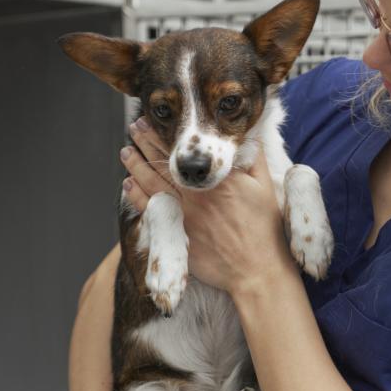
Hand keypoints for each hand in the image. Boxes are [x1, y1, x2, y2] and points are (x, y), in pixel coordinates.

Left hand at [121, 117, 295, 294]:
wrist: (257, 270)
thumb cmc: (264, 229)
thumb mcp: (265, 187)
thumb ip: (254, 156)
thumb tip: (250, 131)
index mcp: (218, 178)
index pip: (187, 149)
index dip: (169, 132)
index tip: (157, 120)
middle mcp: (197, 193)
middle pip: (166, 162)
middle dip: (147, 142)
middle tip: (135, 127)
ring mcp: (185, 214)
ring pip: (152, 183)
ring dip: (137, 165)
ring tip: (126, 151)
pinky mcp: (178, 234)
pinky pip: (152, 211)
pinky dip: (137, 196)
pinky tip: (128, 184)